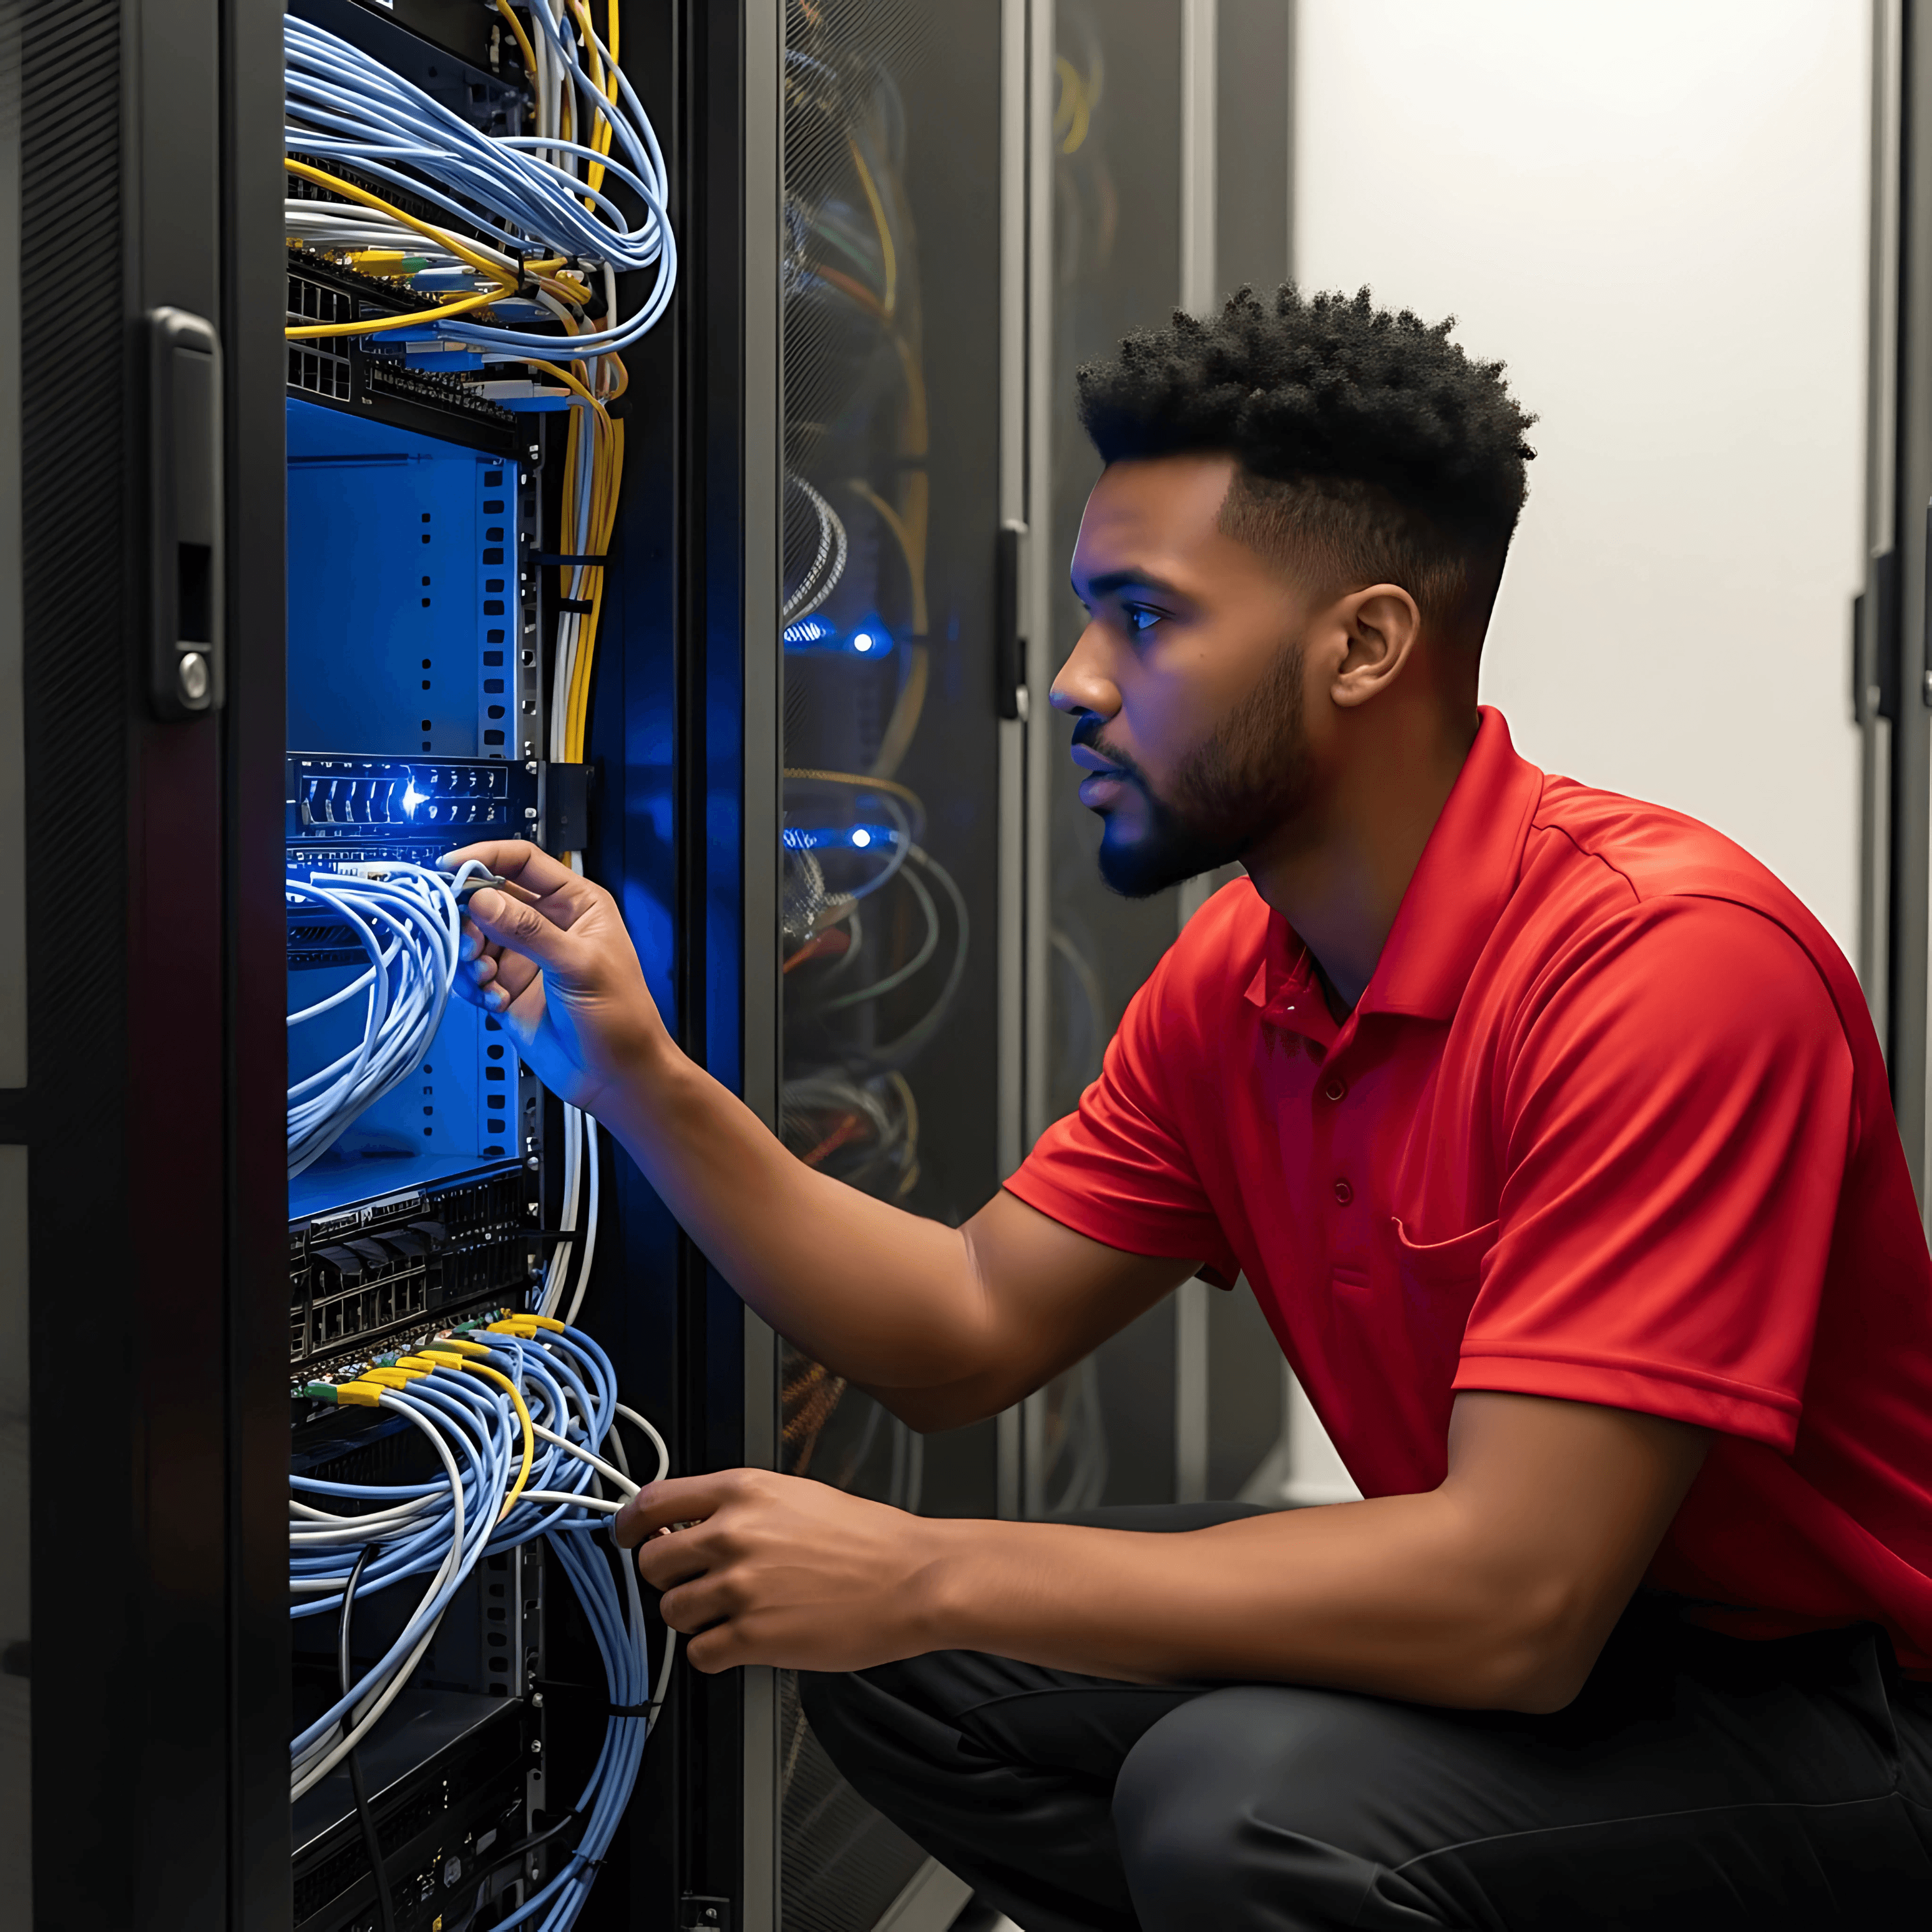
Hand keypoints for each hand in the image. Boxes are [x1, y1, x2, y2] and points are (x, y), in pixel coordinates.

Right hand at [440, 840, 665, 1115]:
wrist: (615, 1078)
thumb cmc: (620, 1018)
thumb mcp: (578, 966)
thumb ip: (528, 932)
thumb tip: (483, 900)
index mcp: (575, 903)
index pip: (522, 861)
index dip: (485, 859)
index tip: (450, 869)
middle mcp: (545, 924)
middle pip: (488, 898)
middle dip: (470, 916)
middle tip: (468, 940)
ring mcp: (524, 957)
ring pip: (475, 936)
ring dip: (471, 955)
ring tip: (487, 977)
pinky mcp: (507, 989)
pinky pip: (473, 974)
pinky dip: (475, 985)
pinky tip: (497, 1001)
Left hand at [614, 1468, 951, 1672]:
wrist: (913, 1579)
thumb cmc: (868, 1539)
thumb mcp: (798, 1496)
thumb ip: (740, 1508)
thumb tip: (693, 1526)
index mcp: (744, 1491)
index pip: (653, 1501)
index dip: (629, 1523)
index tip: (626, 1535)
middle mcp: (734, 1535)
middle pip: (652, 1562)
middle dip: (668, 1577)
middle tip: (695, 1582)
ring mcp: (740, 1587)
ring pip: (672, 1611)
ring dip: (695, 1617)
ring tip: (735, 1613)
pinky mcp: (753, 1637)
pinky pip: (699, 1653)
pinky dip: (716, 1652)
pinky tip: (746, 1640)